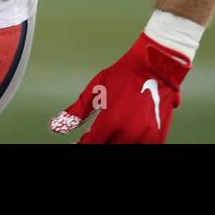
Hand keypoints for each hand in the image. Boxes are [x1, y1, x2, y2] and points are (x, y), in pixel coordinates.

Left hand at [49, 33, 191, 143]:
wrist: (155, 65)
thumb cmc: (125, 73)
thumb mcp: (96, 88)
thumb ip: (76, 111)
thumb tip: (56, 126)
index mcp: (108, 123)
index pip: (90, 145)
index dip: (83, 145)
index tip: (79, 142)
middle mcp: (125, 133)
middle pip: (108, 149)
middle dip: (100, 143)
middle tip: (98, 136)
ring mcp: (144, 136)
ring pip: (124, 149)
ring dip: (116, 142)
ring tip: (113, 133)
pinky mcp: (158, 136)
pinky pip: (144, 148)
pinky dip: (133, 142)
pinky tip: (128, 135)